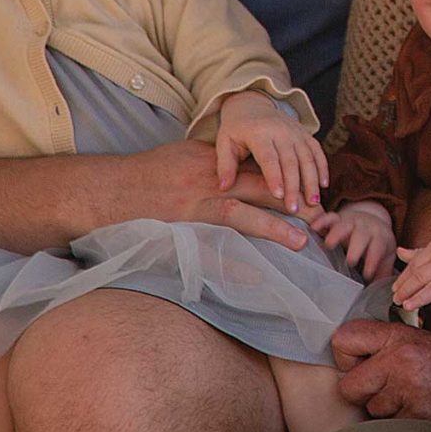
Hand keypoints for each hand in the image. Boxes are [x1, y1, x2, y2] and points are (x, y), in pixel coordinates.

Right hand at [126, 137, 309, 249]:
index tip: (310, 188)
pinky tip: (257, 277)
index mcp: (212, 162)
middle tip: (321, 214)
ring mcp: (192, 207)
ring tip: (301, 241)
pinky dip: (232, 263)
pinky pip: (209, 250)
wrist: (109, 189)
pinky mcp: (178, 231)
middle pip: (257, 189)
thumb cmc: (148, 171)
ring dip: (272, 229)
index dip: (286, 178)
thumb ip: (218, 161)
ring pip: (239, 215)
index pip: (257, 168)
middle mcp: (206, 181)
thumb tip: (245, 168)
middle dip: (291, 201)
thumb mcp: (186, 155)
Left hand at [216, 90, 326, 214]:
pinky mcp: (305, 134)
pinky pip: (317, 151)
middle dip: (294, 186)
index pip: (269, 158)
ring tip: (313, 202)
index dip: (274, 177)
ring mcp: (295, 132)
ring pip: (308, 157)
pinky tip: (324, 185)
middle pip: (290, 161)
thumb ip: (225, 165)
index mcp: (259, 133)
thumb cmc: (236, 129)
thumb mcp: (224, 143)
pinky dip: (322, 167)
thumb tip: (224, 188)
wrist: (252, 104)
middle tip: (294, 209)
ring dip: (312, 180)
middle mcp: (280, 131)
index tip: (278, 196)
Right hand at [312, 201, 396, 280]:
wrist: (374, 221)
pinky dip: (322, 221)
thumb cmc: (378, 244)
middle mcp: (366, 228)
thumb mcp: (385, 257)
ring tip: (328, 244)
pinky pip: (330, 217)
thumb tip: (380, 296)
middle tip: (350, 261)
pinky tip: (314, 229)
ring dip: (337, 233)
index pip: (378, 248)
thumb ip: (382, 274)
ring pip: (345, 224)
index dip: (373, 261)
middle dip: (357, 247)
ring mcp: (351, 221)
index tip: (368, 275)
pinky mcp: (338, 218)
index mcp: (379, 238)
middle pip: (362, 235)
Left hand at [330, 319, 430, 424]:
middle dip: (361, 393)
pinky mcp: (416, 414)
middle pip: (348, 386)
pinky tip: (419, 410)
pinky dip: (400, 423)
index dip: (345, 358)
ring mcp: (408, 387)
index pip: (343, 340)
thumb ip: (381, 345)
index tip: (359, 365)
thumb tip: (343, 360)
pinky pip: (388, 426)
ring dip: (384, 410)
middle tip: (383, 389)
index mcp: (397, 335)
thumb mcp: (415, 339)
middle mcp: (400, 358)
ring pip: (370, 409)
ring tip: (409, 398)